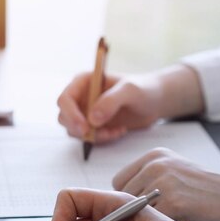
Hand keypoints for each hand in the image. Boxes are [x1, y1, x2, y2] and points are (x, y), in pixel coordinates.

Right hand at [57, 65, 203, 142]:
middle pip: (64, 117)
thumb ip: (111, 101)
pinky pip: (88, 137)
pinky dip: (102, 139)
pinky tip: (119, 131)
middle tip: (101, 133)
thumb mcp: (131, 90)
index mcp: (84, 82)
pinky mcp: (93, 125)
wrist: (155, 101)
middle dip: (80, 129)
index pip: (65, 99)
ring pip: (74, 130)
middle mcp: (80, 97)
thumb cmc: (144, 89)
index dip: (71, 114)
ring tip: (115, 131)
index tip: (85, 127)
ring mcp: (85, 112)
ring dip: (93, 136)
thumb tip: (92, 119)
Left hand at [112, 148, 219, 220]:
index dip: (128, 201)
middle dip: (134, 214)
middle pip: (122, 199)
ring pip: (132, 214)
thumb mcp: (176, 174)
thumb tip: (115, 201)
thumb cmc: (209, 196)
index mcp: (154, 156)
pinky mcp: (173, 203)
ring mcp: (163, 182)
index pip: (118, 182)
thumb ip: (148, 180)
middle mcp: (155, 164)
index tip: (144, 212)